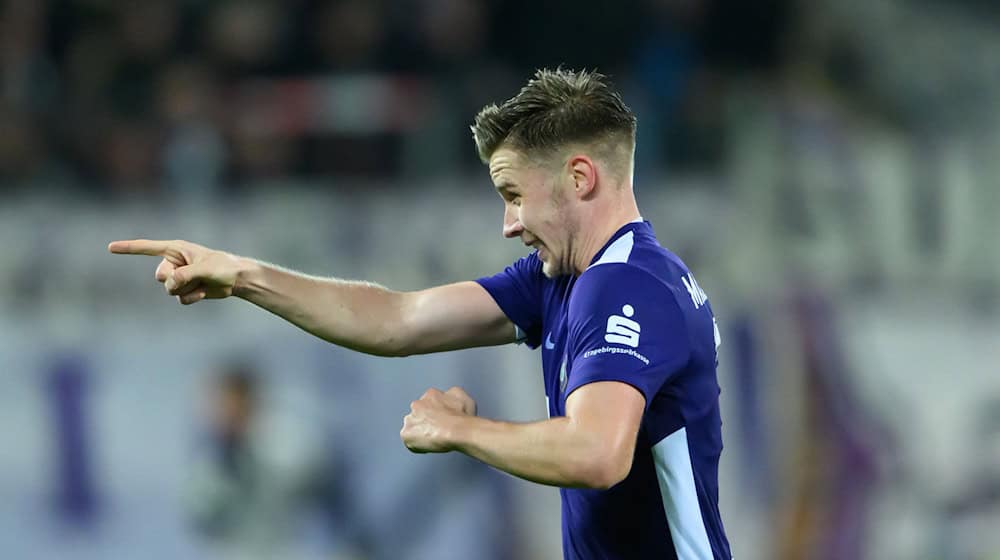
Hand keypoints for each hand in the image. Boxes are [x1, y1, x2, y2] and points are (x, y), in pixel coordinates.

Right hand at [108, 239, 245, 304]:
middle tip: (194, 275)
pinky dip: (193, 297)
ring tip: (202, 282)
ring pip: (169, 290)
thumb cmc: (223, 267)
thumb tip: (169, 283)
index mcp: (176, 249)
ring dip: (187, 289)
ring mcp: (178, 277)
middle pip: (160, 276)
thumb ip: (186, 274)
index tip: (110, 248)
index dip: (128, 248)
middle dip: (176, 280)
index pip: (147, 248)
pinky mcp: (185, 289)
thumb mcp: (205, 268)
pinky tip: (204, 291)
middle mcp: (174, 262)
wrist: (236, 279)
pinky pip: (180, 299)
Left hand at [400, 387, 476, 453]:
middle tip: (437, 431)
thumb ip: (452, 394)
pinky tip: (429, 446)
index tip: (441, 420)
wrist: (457, 430)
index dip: (435, 414)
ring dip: (420, 433)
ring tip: (433, 439)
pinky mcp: (406, 434)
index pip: (428, 404)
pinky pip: (410, 442)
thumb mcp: (463, 396)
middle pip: (418, 415)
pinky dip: (417, 445)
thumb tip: (448, 396)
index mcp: (430, 394)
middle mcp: (416, 404)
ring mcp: (410, 419)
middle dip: (425, 422)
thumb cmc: (462, 416)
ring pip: (412, 427)